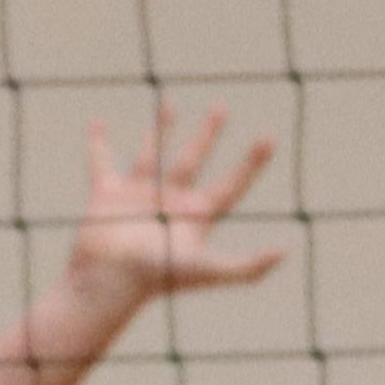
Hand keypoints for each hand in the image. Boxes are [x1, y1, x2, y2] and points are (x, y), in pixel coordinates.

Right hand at [57, 105, 283, 320]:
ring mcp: (139, 196)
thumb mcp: (207, 269)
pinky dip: (98, 144)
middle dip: (209, 134)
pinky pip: (102, 162)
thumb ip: (247, 265)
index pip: (232, 185)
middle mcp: (171, 202)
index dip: (251, 164)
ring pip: (154, 153)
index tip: (268, 138)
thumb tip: (286, 251)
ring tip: (170, 102)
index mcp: (196, 217)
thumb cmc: (157, 277)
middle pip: (195, 159)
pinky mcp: (107, 194)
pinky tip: (98, 125)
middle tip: (222, 106)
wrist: (109, 282)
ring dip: (161, 128)